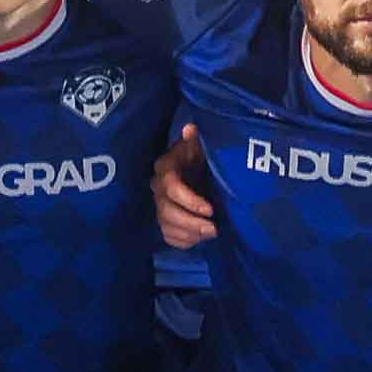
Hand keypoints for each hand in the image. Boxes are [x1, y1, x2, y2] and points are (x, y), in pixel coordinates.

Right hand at [153, 125, 221, 251]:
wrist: (204, 168)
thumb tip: (190, 129)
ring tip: (212, 233)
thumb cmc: (204, 154)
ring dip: (189, 234)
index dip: (189, 200)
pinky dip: (184, 241)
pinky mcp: (166, 220)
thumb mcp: (203, 144)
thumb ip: (197, 139)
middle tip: (214, 228)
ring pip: (166, 226)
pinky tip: (200, 239)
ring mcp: (161, 206)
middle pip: (166, 211)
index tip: (210, 209)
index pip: (171, 187)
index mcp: (166, 168)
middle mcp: (158, 188)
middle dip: (190, 223)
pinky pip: (169, 236)